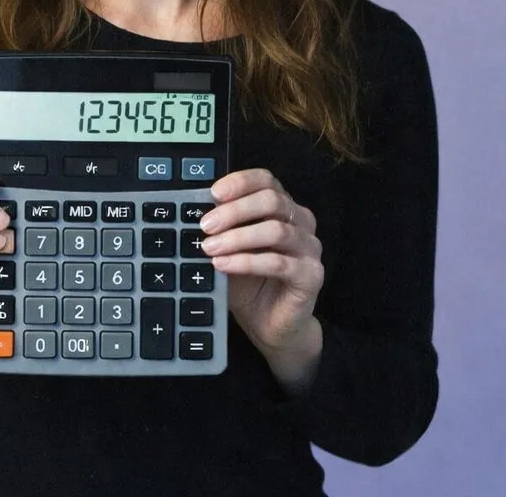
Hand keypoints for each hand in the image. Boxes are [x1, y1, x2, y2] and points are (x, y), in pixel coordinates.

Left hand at [200, 169, 323, 385]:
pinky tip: (223, 265)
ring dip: (237, 237)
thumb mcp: (228, 248)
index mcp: (282, 206)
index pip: (266, 180)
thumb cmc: (249, 282)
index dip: (240, 182)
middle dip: (234, 211)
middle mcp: (301, 221)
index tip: (213, 193)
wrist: (270, 325)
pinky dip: (246, 261)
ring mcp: (310, 248)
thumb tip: (194, 211)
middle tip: (205, 225)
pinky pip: (278, 262)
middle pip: (271, 200)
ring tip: (210, 248)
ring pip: (275, 230)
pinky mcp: (311, 275)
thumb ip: (219, 228)